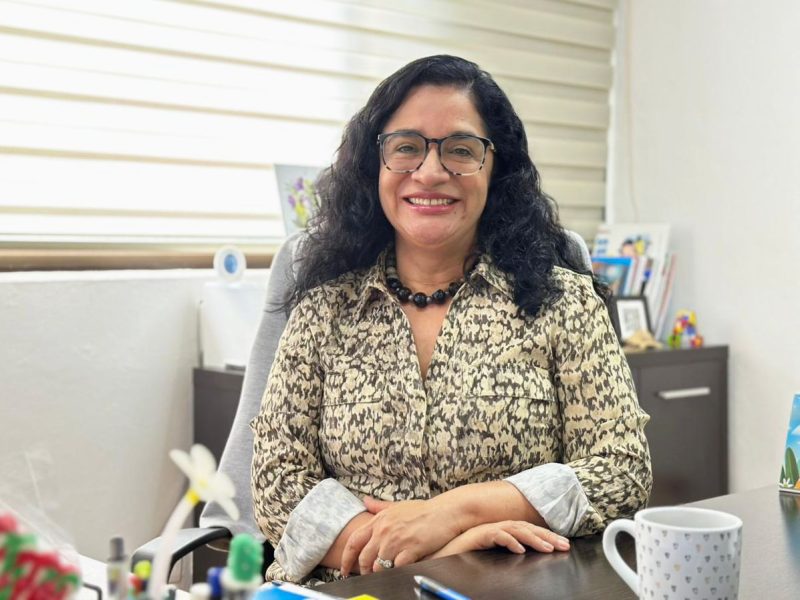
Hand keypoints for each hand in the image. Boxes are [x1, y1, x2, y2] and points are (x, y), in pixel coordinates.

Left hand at [340, 496, 463, 575]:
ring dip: (380, 573)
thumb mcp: (397, 505)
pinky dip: (396, 573)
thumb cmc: (423, 510)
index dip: (346, 558)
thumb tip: (365, 501)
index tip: (344, 569)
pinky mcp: (410, 550)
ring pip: (379, 566)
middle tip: (367, 576)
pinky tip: (400, 572)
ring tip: (385, 575)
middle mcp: (384, 530)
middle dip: (364, 571)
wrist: (445, 512)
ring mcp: (397, 541)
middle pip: (364, 558)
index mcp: (379, 520)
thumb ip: (379, 506)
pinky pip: (396, 568)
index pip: (354, 542)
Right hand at [428, 520, 570, 558]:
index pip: (527, 530)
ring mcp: (485, 529)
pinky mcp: (476, 536)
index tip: (562, 545)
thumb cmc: (462, 556)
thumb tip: (525, 555)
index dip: (545, 536)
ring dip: (533, 538)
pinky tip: (519, 549)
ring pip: (515, 529)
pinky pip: (496, 535)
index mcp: (499, 531)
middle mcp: (494, 527)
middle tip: (564, 545)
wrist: (437, 553)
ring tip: (548, 548)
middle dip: (547, 536)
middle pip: (525, 528)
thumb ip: (505, 552)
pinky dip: (509, 541)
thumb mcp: (489, 556)